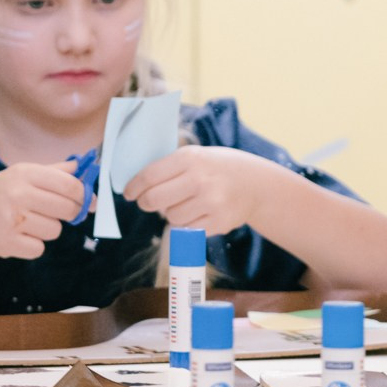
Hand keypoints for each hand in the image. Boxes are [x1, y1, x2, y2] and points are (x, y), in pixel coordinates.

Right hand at [0, 163, 87, 262]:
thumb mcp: (20, 175)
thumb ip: (54, 172)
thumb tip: (84, 167)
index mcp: (24, 173)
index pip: (70, 185)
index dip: (85, 196)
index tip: (90, 202)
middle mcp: (17, 194)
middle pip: (68, 209)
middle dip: (70, 214)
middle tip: (56, 213)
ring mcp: (11, 219)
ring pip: (55, 231)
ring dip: (46, 230)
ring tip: (26, 223)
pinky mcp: (7, 242)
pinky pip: (39, 248)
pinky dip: (32, 245)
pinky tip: (17, 235)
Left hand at [124, 146, 280, 233]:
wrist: (257, 185)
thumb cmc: (219, 169)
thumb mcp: (197, 156)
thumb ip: (170, 168)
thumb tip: (137, 187)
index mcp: (191, 158)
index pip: (149, 175)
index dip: (134, 187)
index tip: (128, 193)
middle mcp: (200, 179)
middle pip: (154, 200)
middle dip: (146, 203)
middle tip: (147, 203)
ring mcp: (211, 202)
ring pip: (170, 217)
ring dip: (171, 213)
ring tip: (185, 204)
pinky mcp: (219, 222)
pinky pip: (187, 229)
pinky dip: (187, 224)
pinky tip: (198, 213)